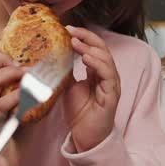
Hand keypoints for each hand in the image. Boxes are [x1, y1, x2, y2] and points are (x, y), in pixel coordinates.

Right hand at [0, 48, 23, 165]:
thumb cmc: (12, 137)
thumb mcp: (19, 109)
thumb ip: (26, 92)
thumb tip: (50, 76)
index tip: (10, 54)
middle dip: (5, 59)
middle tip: (23, 66)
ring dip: (14, 74)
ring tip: (29, 78)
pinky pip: (3, 103)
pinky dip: (20, 97)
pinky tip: (32, 99)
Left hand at [64, 26, 120, 152]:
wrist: (85, 136)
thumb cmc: (79, 112)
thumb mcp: (67, 86)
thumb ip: (65, 70)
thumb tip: (52, 54)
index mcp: (98, 71)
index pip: (94, 46)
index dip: (82, 36)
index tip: (67, 29)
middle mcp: (107, 75)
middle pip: (102, 48)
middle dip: (86, 37)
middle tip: (71, 31)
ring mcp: (111, 84)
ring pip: (106, 59)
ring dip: (90, 48)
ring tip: (76, 43)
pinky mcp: (112, 95)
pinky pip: (108, 75)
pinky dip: (98, 64)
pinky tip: (86, 58)